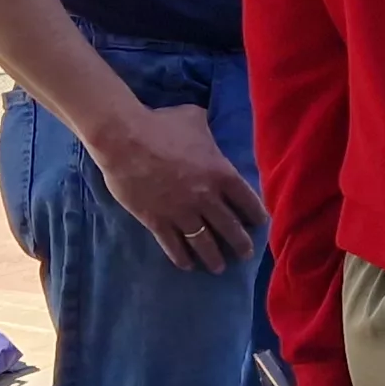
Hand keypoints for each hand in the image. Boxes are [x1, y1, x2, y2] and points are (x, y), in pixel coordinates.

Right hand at [81, 101, 265, 272]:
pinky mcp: (157, 221)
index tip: (260, 224)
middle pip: (230, 228)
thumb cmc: (161, 124)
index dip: (257, 215)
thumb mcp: (193, 118)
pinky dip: (181, 257)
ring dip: (213, 257)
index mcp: (221, 173)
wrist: (124, 139)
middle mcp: (206, 198)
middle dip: (241, 244)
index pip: (247, 200)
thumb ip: (206, 127)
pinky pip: (173, 245)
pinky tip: (186, 265)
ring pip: (204, 243)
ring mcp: (181, 212)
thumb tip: (206, 119)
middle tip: (246, 254)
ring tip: (218, 267)